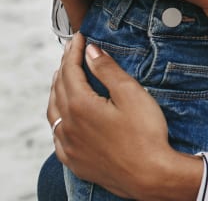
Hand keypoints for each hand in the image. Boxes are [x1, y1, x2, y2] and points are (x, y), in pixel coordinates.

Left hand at [49, 33, 202, 200]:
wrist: (149, 175)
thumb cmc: (145, 133)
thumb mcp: (130, 93)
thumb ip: (107, 69)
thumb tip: (90, 50)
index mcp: (80, 106)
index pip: (70, 70)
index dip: (73, 50)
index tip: (80, 36)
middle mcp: (67, 126)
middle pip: (59, 87)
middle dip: (65, 65)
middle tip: (72, 50)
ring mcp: (68, 145)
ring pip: (53, 111)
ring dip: (57, 89)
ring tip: (63, 75)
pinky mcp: (74, 160)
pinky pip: (56, 133)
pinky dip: (57, 116)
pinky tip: (64, 113)